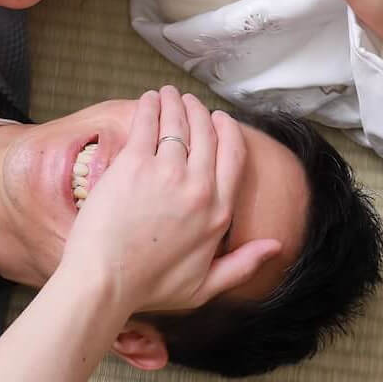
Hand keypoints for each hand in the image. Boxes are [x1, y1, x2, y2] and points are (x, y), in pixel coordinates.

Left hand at [60, 87, 273, 315]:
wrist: (105, 282)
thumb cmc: (150, 287)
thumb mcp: (205, 286)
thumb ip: (243, 264)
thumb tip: (277, 245)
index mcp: (218, 213)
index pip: (233, 156)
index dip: (228, 131)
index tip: (220, 119)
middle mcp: (198, 187)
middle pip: (206, 134)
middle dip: (199, 111)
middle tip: (189, 102)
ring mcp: (166, 173)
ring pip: (177, 124)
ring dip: (175, 103)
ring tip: (168, 94)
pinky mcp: (134, 164)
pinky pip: (147, 124)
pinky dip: (150, 107)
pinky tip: (149, 99)